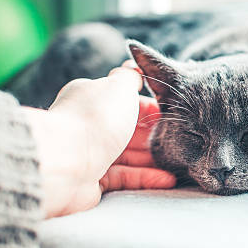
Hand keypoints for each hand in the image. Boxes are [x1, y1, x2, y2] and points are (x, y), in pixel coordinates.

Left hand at [24, 63, 174, 217]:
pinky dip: (146, 178)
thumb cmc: (96, 119)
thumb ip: (130, 77)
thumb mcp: (119, 87)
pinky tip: (167, 180)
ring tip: (178, 164)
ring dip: (154, 160)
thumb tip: (134, 67)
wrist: (67, 162)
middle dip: (155, 137)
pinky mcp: (93, 181)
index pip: (127, 103)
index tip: (173, 117)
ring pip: (129, 156)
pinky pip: (124, 178)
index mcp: (92, 99)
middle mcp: (89, 125)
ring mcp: (90, 154)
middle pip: (129, 131)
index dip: (151, 110)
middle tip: (180, 142)